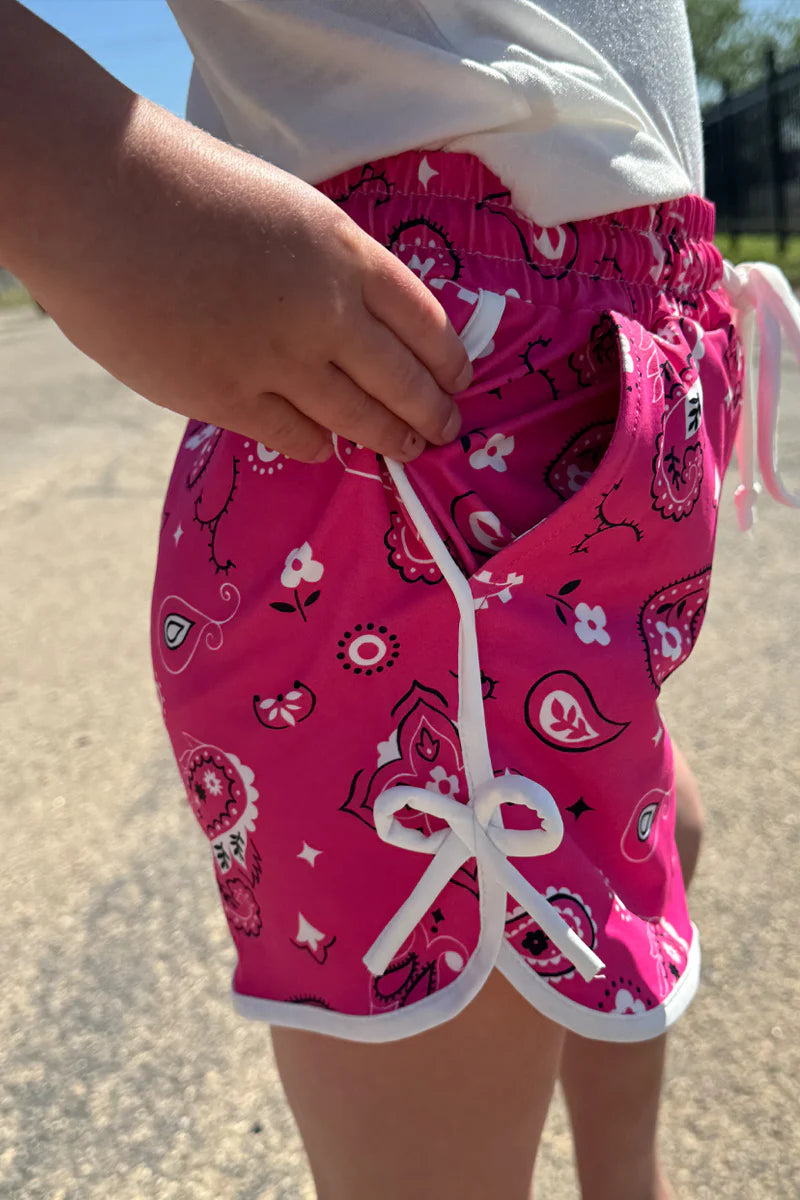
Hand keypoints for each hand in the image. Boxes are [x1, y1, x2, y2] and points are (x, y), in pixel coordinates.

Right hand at [9, 90, 470, 462]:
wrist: (98, 201)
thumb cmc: (186, 189)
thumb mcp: (287, 210)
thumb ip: (330, 267)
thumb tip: (359, 323)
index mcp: (344, 252)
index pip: (426, 321)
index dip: (449, 360)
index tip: (460, 379)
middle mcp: (326, 312)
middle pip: (405, 381)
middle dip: (433, 413)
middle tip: (446, 429)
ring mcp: (278, 361)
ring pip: (358, 420)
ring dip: (391, 439)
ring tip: (407, 448)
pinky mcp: (229, 399)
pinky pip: (295, 438)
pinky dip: (317, 444)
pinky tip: (324, 444)